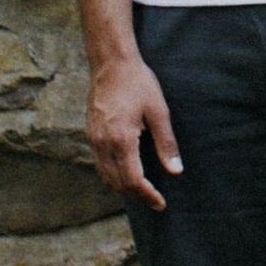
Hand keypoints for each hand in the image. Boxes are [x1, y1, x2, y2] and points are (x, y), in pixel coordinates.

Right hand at [87, 53, 181, 208]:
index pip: (133, 180)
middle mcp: (103, 144)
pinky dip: (112, 177)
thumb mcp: (159, 111)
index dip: (147, 195)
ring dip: (124, 189)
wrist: (110, 63)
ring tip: (143, 192)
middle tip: (156, 201)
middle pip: (118, 184)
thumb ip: (166, 143)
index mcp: (122, 139)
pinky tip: (126, 174)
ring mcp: (94, 140)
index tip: (161, 203)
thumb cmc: (138, 83)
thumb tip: (175, 171)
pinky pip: (99, 165)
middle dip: (137, 196)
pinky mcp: (90, 135)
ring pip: (106, 177)